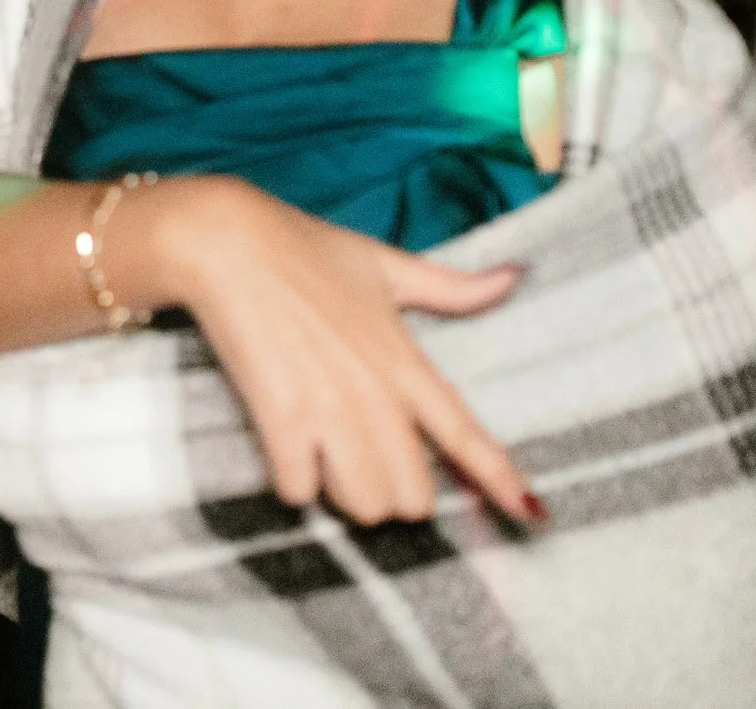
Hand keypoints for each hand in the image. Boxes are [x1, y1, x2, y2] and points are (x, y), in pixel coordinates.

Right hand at [141, 177, 534, 527]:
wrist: (225, 241)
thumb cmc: (302, 247)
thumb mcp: (384, 264)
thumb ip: (451, 287)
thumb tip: (515, 276)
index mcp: (404, 360)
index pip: (465, 433)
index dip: (499, 479)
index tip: (530, 514)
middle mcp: (375, 393)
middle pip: (413, 494)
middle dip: (394, 492)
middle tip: (366, 463)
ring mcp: (328, 408)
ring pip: (364, 504)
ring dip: (347, 495)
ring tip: (327, 462)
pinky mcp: (279, 416)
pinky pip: (300, 490)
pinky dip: (295, 483)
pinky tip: (287, 454)